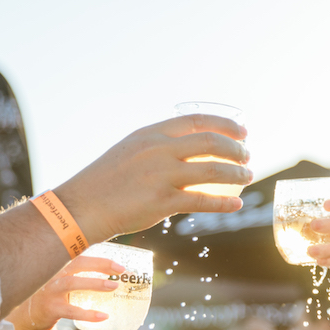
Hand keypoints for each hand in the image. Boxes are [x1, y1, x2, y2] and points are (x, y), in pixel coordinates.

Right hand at [5, 254, 120, 329]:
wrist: (26, 318)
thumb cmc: (51, 297)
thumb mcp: (61, 281)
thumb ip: (78, 275)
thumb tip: (112, 277)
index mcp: (58, 266)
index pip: (80, 256)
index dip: (100, 259)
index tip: (119, 264)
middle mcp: (52, 274)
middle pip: (77, 263)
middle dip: (100, 265)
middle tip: (120, 271)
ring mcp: (50, 290)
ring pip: (72, 283)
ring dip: (94, 283)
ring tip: (113, 286)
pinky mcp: (50, 308)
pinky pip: (71, 311)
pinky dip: (88, 313)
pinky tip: (103, 316)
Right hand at [57, 114, 251, 243]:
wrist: (81, 207)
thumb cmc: (105, 182)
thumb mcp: (129, 151)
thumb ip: (157, 147)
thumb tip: (187, 148)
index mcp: (151, 134)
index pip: (196, 121)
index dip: (224, 124)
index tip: (242, 131)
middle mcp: (158, 150)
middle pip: (210, 143)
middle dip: (236, 148)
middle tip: (248, 155)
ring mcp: (161, 176)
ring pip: (212, 171)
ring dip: (237, 174)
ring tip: (248, 177)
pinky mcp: (162, 202)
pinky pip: (202, 201)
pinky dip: (223, 203)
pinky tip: (236, 204)